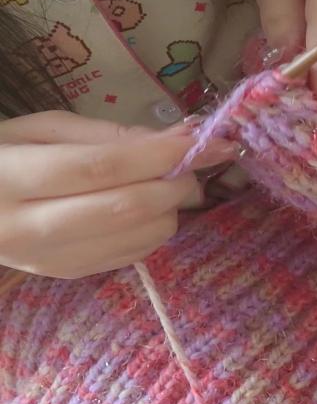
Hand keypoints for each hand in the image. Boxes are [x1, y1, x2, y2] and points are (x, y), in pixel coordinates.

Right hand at [0, 111, 235, 277]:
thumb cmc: (4, 156)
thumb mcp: (42, 128)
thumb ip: (105, 133)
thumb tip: (173, 139)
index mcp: (14, 178)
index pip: (101, 166)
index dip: (160, 153)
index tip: (208, 140)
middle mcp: (31, 227)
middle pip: (126, 208)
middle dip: (175, 182)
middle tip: (197, 162)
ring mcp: (51, 260)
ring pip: (137, 236)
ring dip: (170, 206)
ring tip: (166, 181)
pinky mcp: (68, 275)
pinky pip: (133, 255)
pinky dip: (156, 228)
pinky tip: (147, 207)